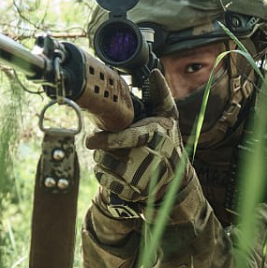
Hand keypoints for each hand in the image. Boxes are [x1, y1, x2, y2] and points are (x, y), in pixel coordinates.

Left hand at [86, 69, 185, 205]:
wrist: (175, 182)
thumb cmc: (168, 142)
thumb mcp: (169, 118)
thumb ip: (161, 96)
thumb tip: (156, 73)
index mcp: (158, 137)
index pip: (131, 138)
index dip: (110, 139)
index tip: (91, 139)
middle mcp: (152, 160)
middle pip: (113, 155)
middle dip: (101, 149)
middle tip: (98, 142)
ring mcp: (143, 180)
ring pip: (106, 168)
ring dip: (101, 160)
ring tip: (108, 155)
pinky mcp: (135, 194)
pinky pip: (106, 183)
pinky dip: (102, 175)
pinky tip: (109, 169)